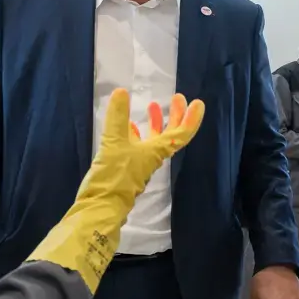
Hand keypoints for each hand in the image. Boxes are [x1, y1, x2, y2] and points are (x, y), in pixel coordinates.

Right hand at [28, 89, 204, 290]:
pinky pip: (137, 146)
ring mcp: (140, 163)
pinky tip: (128, 126)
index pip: (182, 133)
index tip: (198, 103)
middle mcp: (153, 157)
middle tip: (177, 98)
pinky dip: (136, 133)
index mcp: (158, 152)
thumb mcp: (114, 143)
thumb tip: (121, 92)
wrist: (100, 207)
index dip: (192, 118)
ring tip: (153, 106)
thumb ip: (118, 117)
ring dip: (156, 123)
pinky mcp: (127, 168)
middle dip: (176, 115)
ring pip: (154, 140)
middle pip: (172, 134)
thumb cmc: (113, 177)